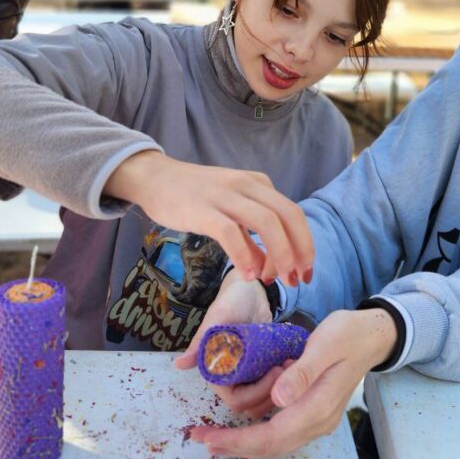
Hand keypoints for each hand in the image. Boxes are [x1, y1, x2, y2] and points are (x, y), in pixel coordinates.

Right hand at [105, 150, 312, 286]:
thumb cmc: (194, 196)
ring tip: (274, 280)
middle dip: (299, 251)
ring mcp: (225, 195)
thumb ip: (250, 235)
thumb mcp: (230, 209)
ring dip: (278, 255)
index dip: (304, 244)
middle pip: (288, 215)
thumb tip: (266, 266)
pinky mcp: (202, 209)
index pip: (293, 213)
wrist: (155, 178)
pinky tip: (247, 274)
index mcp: (258, 183)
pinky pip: (230, 233)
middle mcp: (247, 185)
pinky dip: (243, 255)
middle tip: (296, 280)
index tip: (304, 272)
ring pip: (266, 222)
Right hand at [174, 268, 281, 416]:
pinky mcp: (262, 368)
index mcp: (217, 372)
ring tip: (294, 366)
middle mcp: (231, 378)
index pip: (236, 400)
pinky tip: (295, 362)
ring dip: (280, 388)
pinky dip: (285, 380)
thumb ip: (202, 341)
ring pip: (264, 399)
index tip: (275, 371)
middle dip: (271, 393)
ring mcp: (248, 374)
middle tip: (290, 370)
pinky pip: (274, 385)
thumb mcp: (219, 317)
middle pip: (251, 405)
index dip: (256, 393)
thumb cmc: (231, 300)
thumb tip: (179, 364)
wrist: (249, 290)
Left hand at [189, 308, 397, 458]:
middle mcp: (319, 421)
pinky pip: (283, 433)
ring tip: (214, 439)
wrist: (372, 337)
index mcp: (319, 405)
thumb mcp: (325, 344)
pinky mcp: (315, 414)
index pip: (272, 434)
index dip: (238, 439)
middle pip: (272, 446)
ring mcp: (319, 421)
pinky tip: (241, 428)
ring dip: (244, 443)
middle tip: (200, 438)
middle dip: (234, 445)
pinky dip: (259, 434)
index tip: (208, 436)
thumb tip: (278, 399)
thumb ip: (302, 372)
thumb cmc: (348, 335)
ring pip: (277, 444)